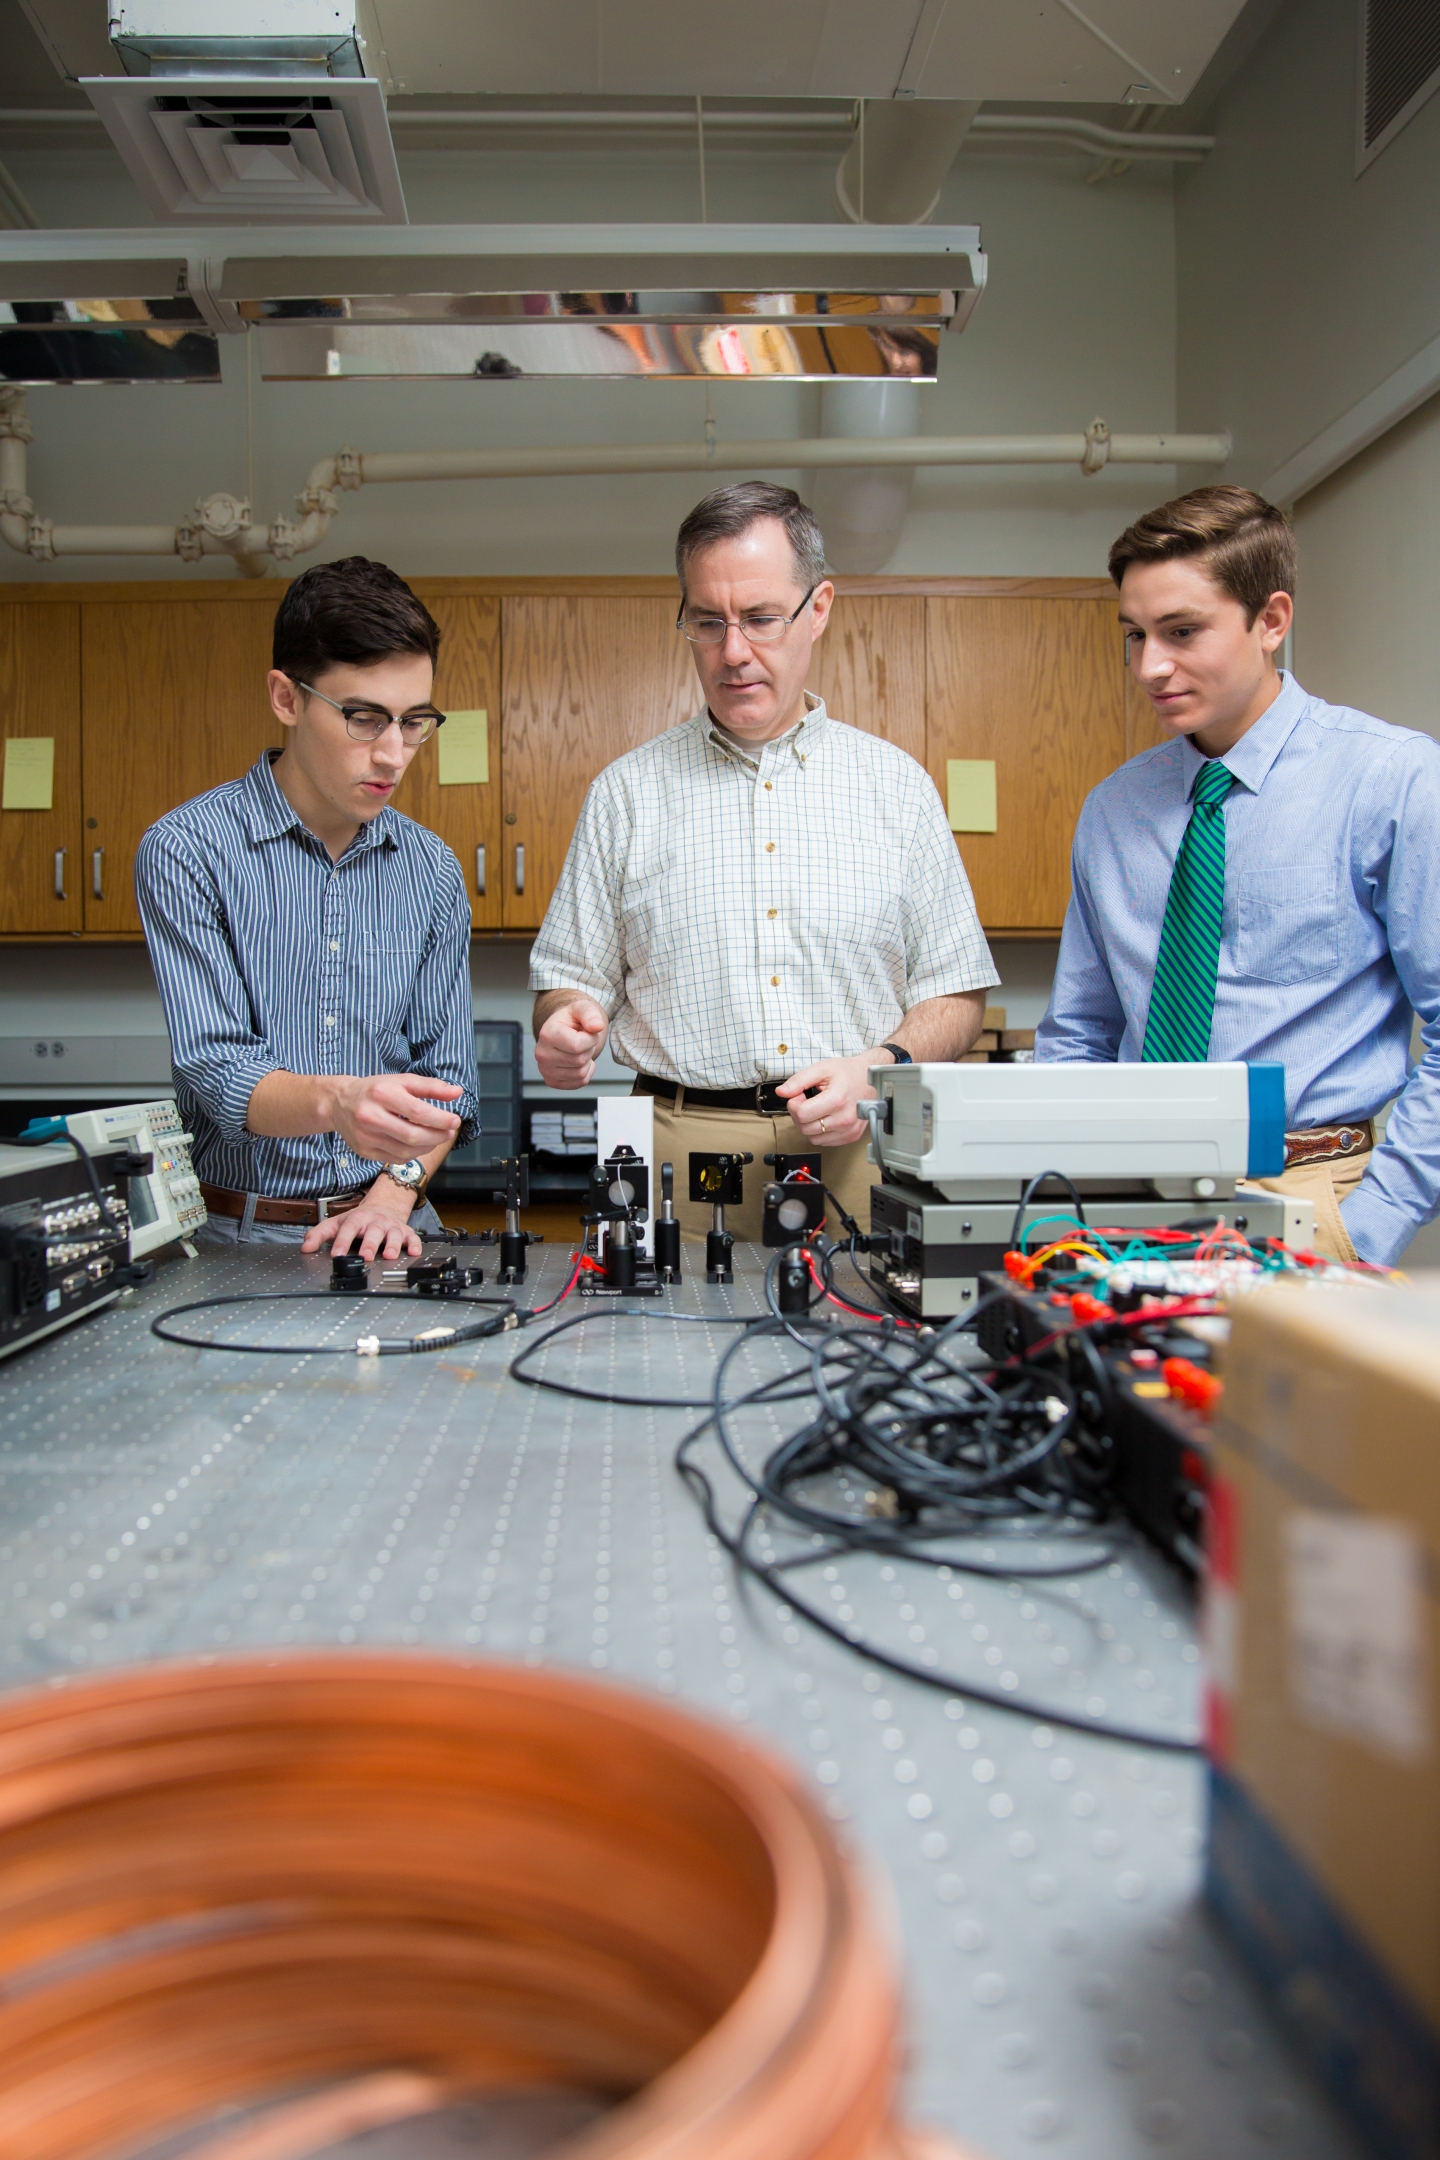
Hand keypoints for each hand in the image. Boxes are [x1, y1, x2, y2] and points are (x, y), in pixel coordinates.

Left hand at [302, 1183, 423, 1262]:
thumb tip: (305, 1247)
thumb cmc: (360, 1219)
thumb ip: (319, 1234)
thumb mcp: (337, 1223)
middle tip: (365, 1256)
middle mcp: (375, 1222)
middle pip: (373, 1231)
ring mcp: (391, 1227)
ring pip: (394, 1235)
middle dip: (370, 1244)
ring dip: (393, 1245)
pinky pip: (413, 1238)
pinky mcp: (405, 1232)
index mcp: (357, 1219)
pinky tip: (414, 1252)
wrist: (384, 1206)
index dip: (342, 1241)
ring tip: (389, 1256)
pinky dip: (415, 1245)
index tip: (337, 1254)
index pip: (348, 1229)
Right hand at [328, 1073, 462, 1161]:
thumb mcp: (402, 1081)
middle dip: (437, 1136)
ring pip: (405, 1151)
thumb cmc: (376, 1090)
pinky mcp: (364, 1151)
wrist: (339, 1103)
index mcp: (381, 1094)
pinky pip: (396, 1158)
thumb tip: (457, 1092)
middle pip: (412, 1135)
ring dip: (427, 1146)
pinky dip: (413, 1153)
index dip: (440, 1119)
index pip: (417, 1111)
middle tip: (449, 1132)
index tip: (455, 1121)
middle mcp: (370, 1116)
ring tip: (436, 1137)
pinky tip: (418, 1144)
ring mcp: (366, 1137)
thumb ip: (430, 1087)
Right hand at [536, 996, 609, 1087]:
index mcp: (547, 1034)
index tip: (587, 1032)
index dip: (590, 1039)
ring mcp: (545, 1070)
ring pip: (580, 1074)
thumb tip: (597, 1026)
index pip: (577, 1045)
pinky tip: (578, 1061)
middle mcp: (542, 1054)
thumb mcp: (582, 1008)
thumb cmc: (571, 1020)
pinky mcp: (552, 1081)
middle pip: (579, 1060)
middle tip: (582, 1041)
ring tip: (579, 1050)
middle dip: (588, 1050)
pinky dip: (585, 1073)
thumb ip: (590, 1014)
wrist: (562, 1030)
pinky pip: (579, 1083)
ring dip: (586, 1061)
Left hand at [776, 1052, 881, 1146]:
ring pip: (813, 1138)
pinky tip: (825, 1117)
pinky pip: (825, 1142)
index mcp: (837, 1100)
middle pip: (805, 1128)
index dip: (794, 1105)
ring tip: (816, 1109)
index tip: (799, 1096)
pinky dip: (820, 1132)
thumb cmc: (848, 1072)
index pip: (802, 1114)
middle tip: (805, 1101)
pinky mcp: (852, 1136)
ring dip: (808, 1125)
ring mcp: (849, 1130)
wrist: (869, 1077)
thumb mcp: (821, 1069)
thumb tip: (782, 1092)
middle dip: (799, 1115)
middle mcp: (845, 1118)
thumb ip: (799, 1080)